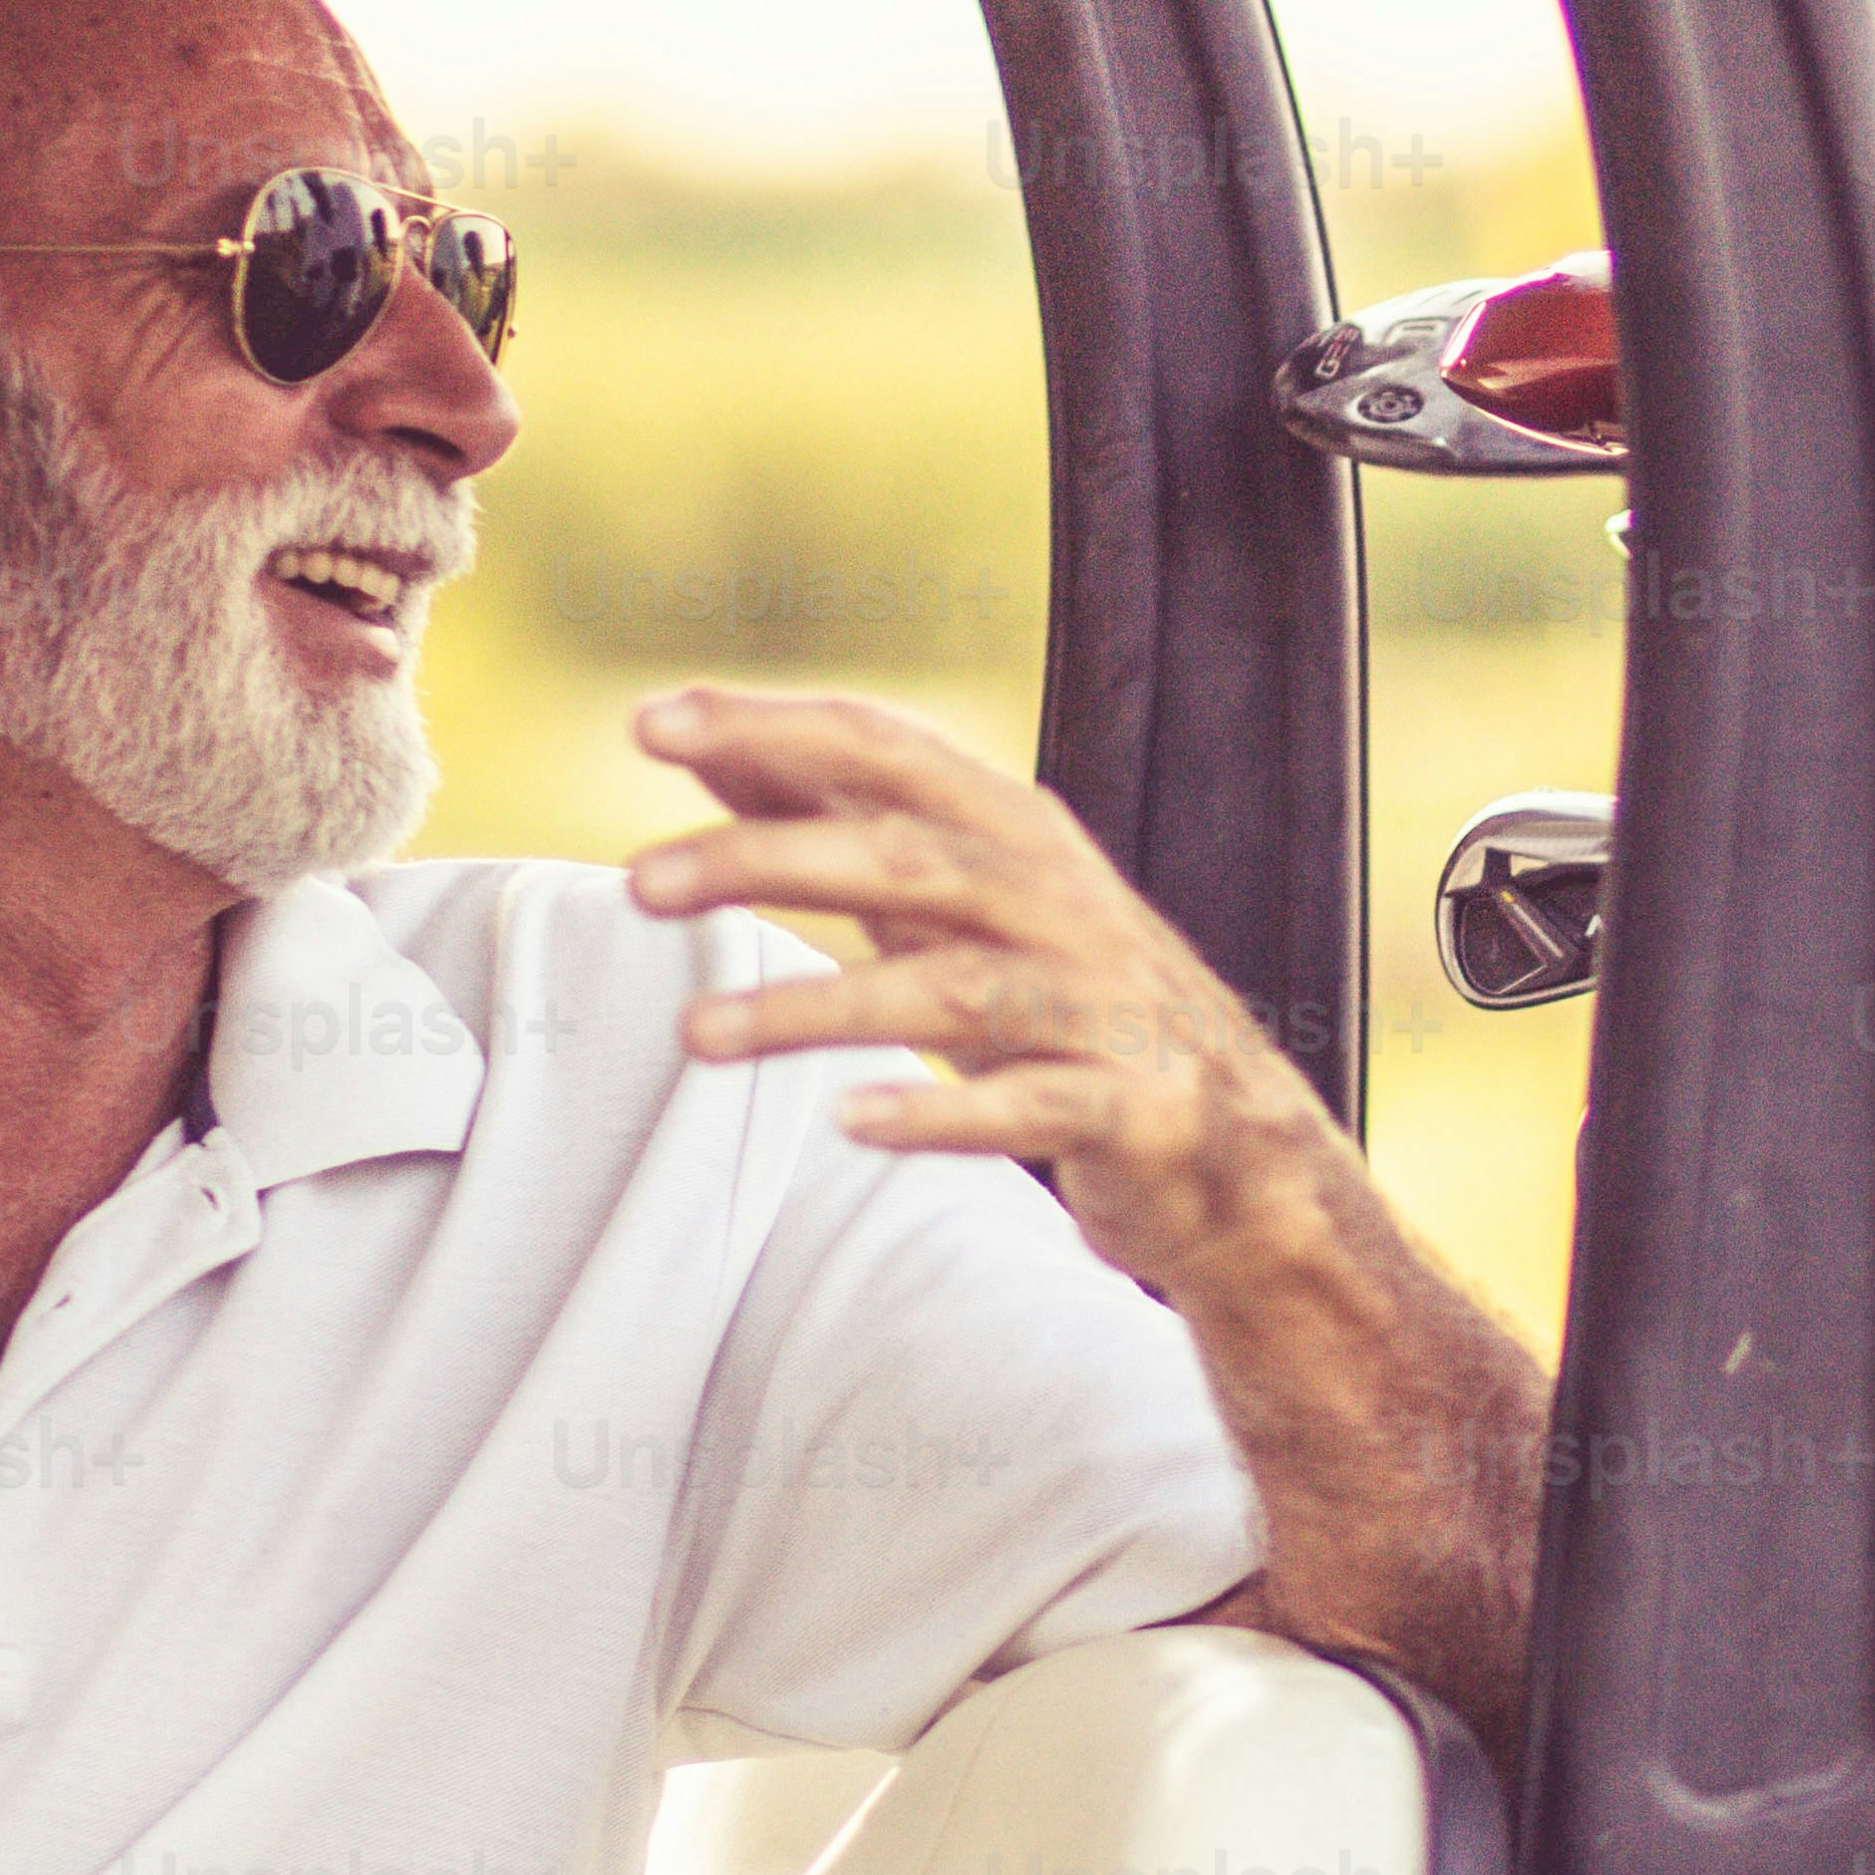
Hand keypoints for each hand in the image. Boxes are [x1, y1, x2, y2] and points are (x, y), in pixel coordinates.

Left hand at [620, 690, 1357, 1313]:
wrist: (1236, 1149)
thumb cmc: (1065, 1005)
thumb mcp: (964, 902)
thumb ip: (855, 825)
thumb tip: (716, 745)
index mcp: (1014, 832)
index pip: (883, 750)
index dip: (770, 726)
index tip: (647, 725)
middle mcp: (1057, 901)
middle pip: (901, 857)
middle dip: (766, 859)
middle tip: (639, 883)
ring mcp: (1098, 1004)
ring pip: (948, 989)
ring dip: (814, 1009)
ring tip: (696, 1034)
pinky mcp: (1128, 1107)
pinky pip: (1027, 1108)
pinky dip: (939, 1115)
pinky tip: (851, 1122)